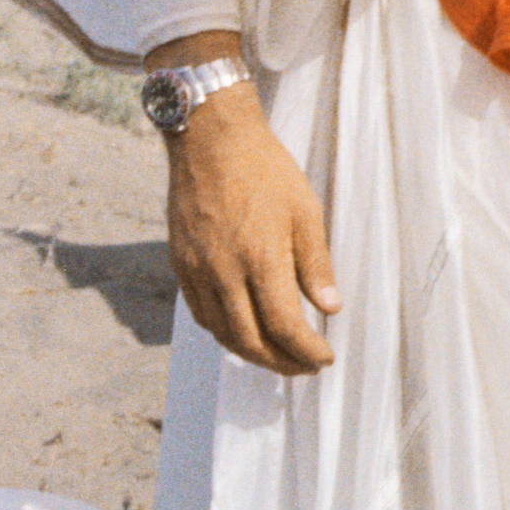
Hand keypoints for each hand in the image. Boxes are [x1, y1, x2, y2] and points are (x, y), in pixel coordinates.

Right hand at [164, 90, 339, 373]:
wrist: (211, 142)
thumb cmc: (266, 171)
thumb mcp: (306, 213)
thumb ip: (316, 265)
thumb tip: (329, 309)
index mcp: (260, 260)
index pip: (284, 326)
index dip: (306, 351)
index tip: (324, 359)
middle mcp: (223, 272)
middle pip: (249, 340)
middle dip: (279, 363)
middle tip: (304, 368)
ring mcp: (196, 270)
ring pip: (220, 332)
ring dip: (250, 353)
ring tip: (278, 357)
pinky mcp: (180, 263)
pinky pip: (200, 313)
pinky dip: (223, 332)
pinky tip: (243, 332)